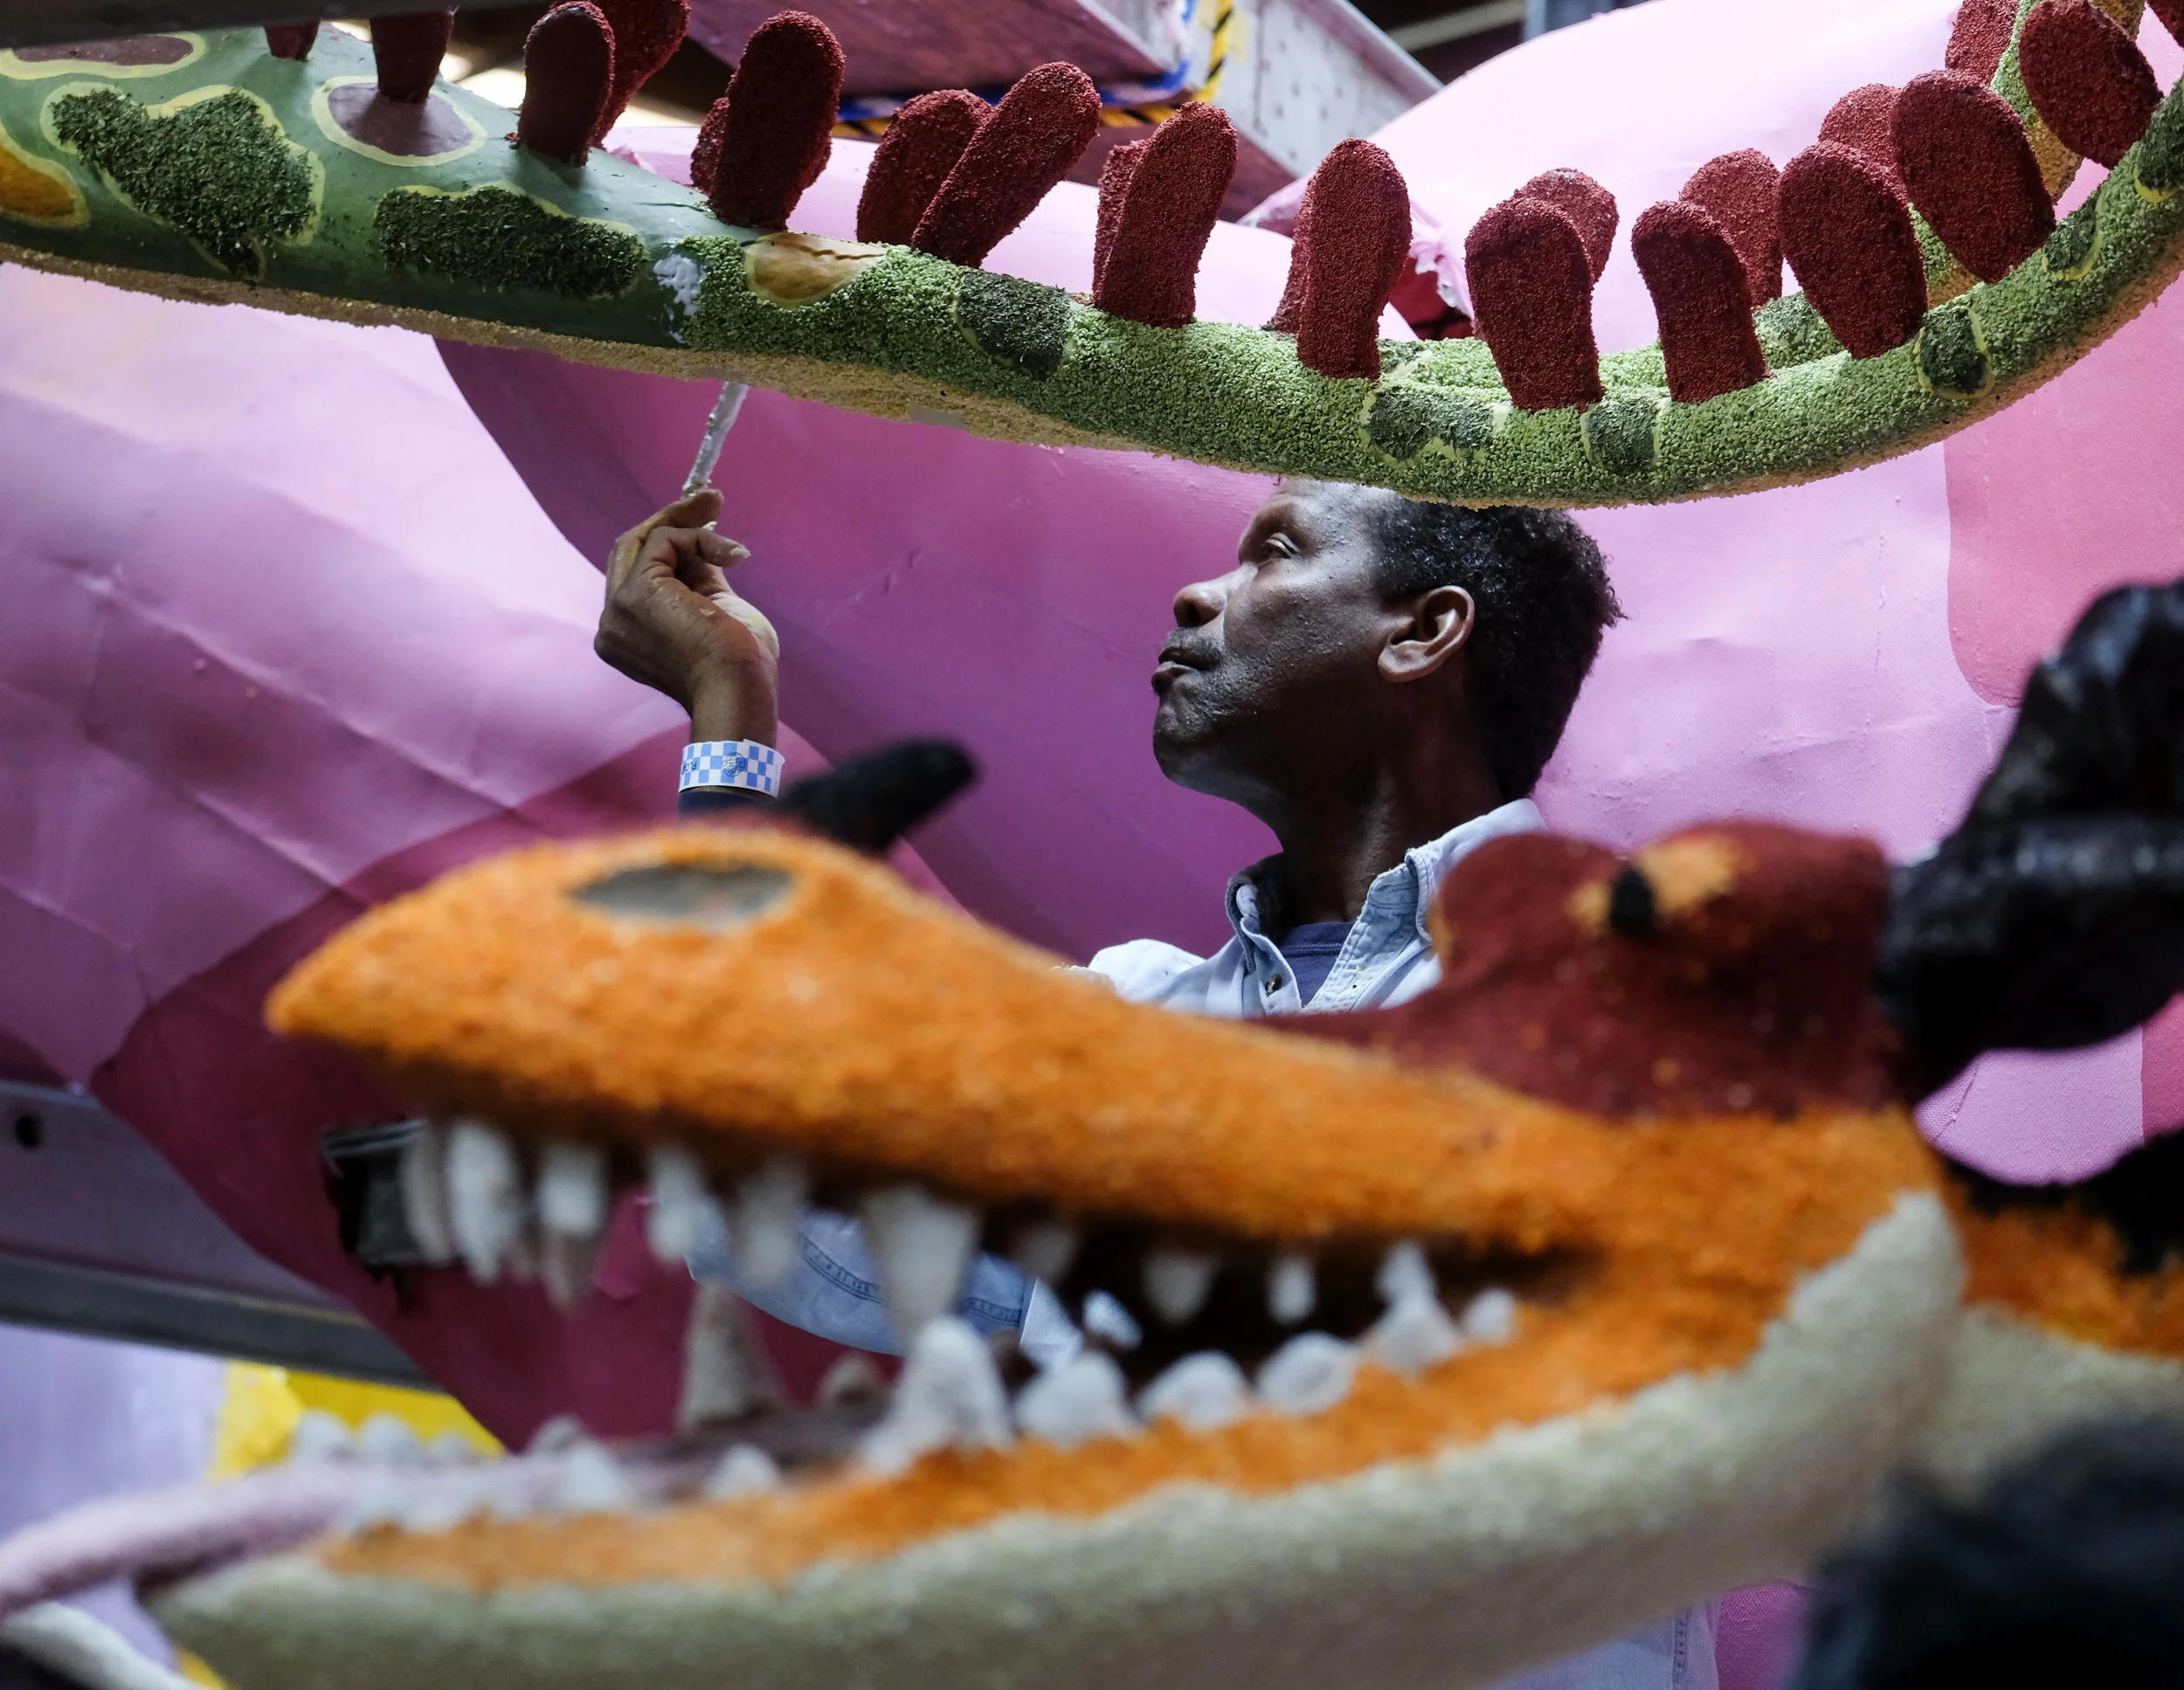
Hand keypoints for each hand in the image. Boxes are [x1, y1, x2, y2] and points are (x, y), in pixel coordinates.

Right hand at [595, 489, 779, 744]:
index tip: (706, 519)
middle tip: (711, 498)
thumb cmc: (739, 665)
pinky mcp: (636, 592)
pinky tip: (732, 555)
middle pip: (629, 549)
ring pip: (646, 541)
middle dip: (672, 519)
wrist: (738, 689)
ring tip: (726, 524)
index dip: (669, 542)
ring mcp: (618, 609)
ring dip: (692, 526)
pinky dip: (701, 539)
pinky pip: (665, 542)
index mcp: (629, 634)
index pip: (638, 572)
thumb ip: (700, 580)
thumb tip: (705, 542)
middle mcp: (612, 622)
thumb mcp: (716, 612)